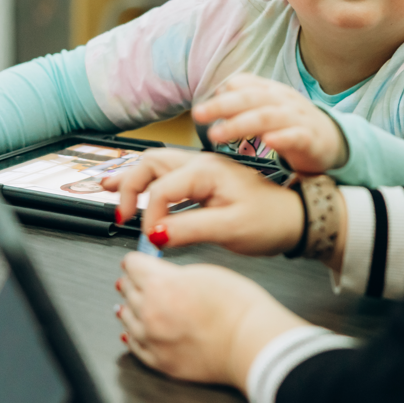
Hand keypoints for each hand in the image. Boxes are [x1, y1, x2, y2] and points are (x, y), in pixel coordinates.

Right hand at [100, 148, 302, 255]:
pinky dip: (146, 184)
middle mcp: (202, 165)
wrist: (296, 218)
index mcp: (207, 171)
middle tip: (119, 213)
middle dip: (129, 185)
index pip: (161, 188)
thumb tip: (154, 235)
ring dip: (132, 179)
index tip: (148, 238)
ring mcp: (202, 172)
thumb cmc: (271, 221)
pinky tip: (133, 192)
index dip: (149, 214)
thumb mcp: (230, 229)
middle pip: (151, 164)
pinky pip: (168, 177)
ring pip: (157, 166)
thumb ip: (189, 229)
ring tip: (107, 188)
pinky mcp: (203, 183)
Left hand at [115, 253, 307, 389]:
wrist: (251, 343)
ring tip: (130, 303)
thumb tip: (162, 275)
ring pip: (127, 317)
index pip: (132, 265)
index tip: (136, 261)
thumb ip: (177, 273)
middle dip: (133, 282)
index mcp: (161, 284)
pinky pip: (134, 346)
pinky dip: (132, 335)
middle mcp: (151, 311)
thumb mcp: (207, 271)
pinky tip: (132, 331)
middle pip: (127, 290)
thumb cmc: (239, 308)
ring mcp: (153, 339)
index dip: (136, 260)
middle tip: (135, 279)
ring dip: (129, 307)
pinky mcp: (160, 362)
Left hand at [193, 74, 346, 173]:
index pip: (245, 88)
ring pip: (267, 117)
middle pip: (251, 99)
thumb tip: (223, 88)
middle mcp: (284, 102)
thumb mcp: (271, 106)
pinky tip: (268, 141)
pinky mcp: (312, 140)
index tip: (200, 110)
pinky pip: (297, 136)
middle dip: (223, 106)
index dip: (222, 97)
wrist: (334, 141)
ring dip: (241, 123)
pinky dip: (282, 138)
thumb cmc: (294, 125)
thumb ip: (249, 96)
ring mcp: (298, 119)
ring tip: (218, 134)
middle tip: (199, 116)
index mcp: (273, 93)